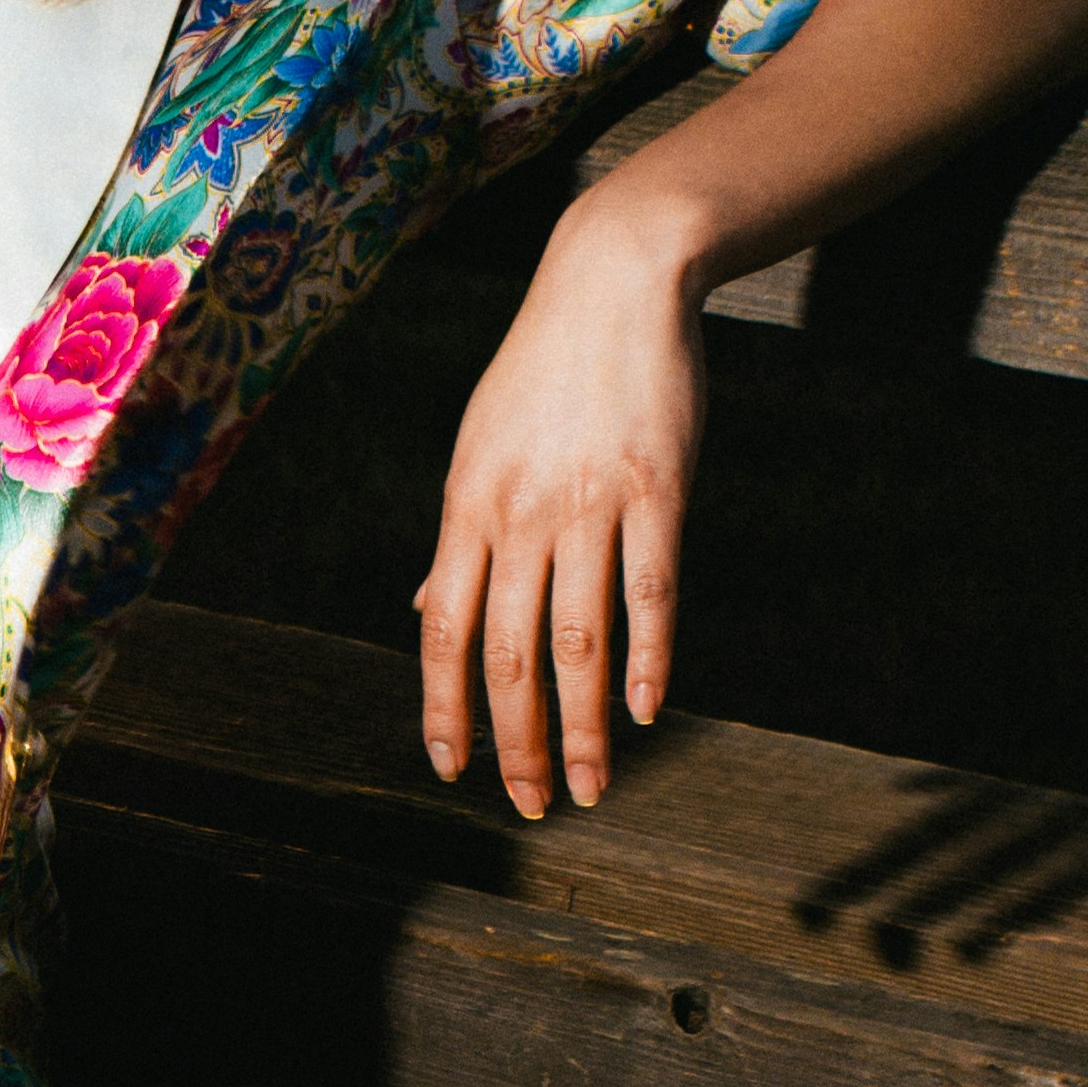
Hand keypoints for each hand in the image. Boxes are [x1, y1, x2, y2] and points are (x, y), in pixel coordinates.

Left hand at [416, 193, 703, 814]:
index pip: (445, 633)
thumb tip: (429, 610)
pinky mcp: (658, 488)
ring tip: (589, 787)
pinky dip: (647, 659)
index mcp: (467, 507)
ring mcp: (589, 503)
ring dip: (580, 727)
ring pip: (580, 640)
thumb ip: (460, 538)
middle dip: (515, 741)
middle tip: (529, 806)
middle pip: (511, 653)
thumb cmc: (542, 372)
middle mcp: (520, 513)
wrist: (612, 280)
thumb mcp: (479, 449)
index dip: (446, 708)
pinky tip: (643, 713)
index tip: (453, 769)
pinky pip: (651, 592)